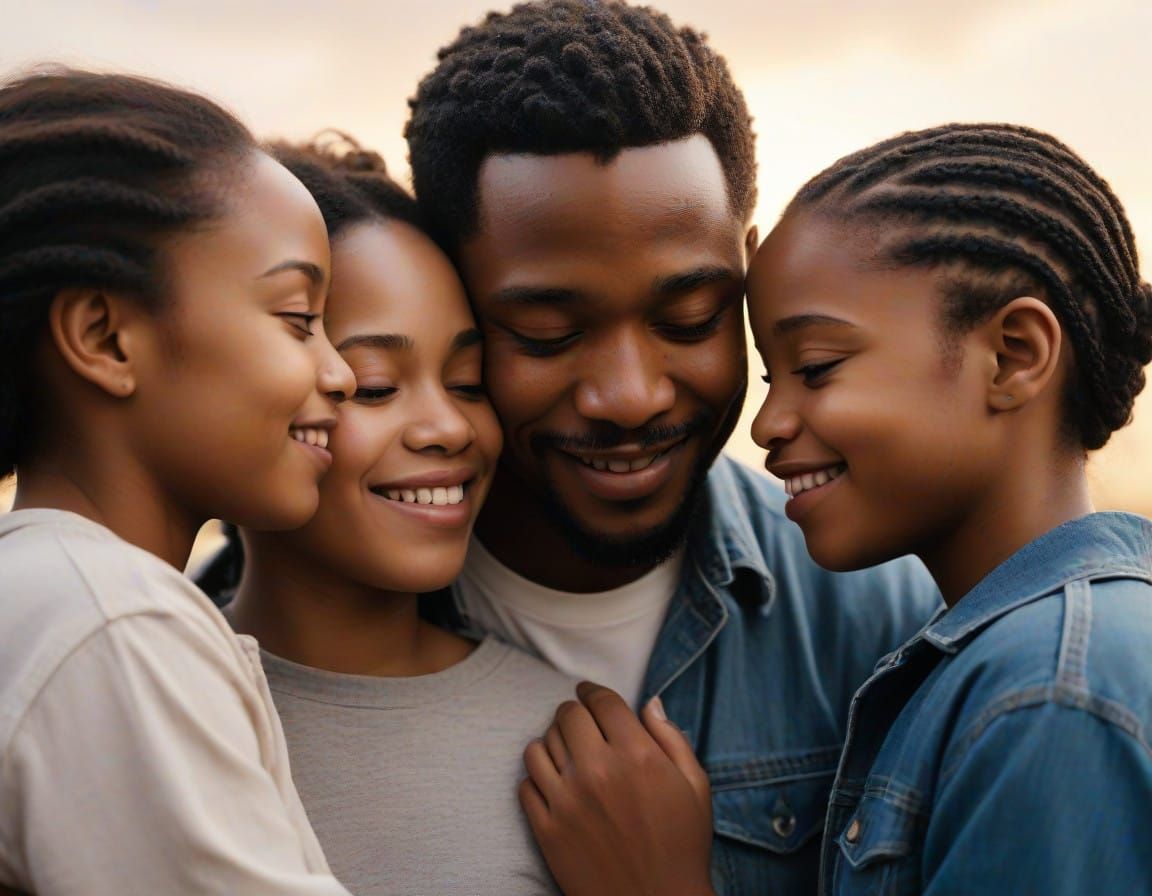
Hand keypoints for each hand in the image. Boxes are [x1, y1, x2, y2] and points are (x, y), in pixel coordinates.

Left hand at [520, 682, 714, 895]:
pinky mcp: (546, 829)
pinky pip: (525, 784)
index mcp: (637, 755)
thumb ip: (671, 738)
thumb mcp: (695, 787)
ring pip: (540, 745)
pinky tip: (554, 783)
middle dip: (573, 712)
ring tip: (565, 751)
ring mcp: (567, 801)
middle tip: (578, 720)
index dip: (592, 691)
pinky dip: (537, 777)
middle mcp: (597, 771)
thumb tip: (649, 701)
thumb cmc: (683, 846)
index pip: (601, 701)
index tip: (588, 692)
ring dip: (552, 742)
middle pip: (567, 716)